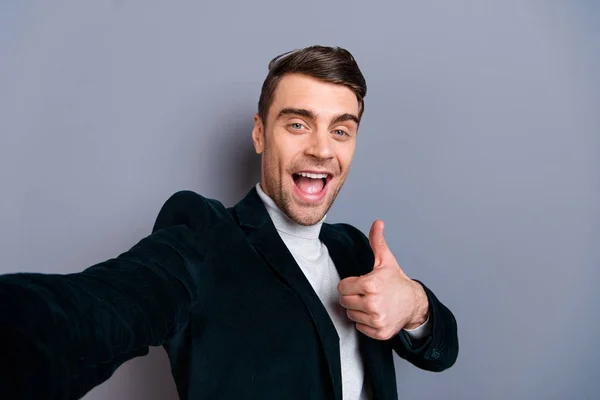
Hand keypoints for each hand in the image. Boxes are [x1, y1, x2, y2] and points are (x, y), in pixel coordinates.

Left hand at [337, 220, 428, 339]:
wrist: (414, 303)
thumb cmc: (395, 280)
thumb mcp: (386, 260)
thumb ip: (377, 241)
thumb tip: (378, 222)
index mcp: (371, 284)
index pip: (342, 288)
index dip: (349, 285)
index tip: (359, 284)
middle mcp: (373, 303)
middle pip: (344, 302)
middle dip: (352, 297)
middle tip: (364, 294)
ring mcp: (377, 319)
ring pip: (351, 315)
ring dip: (357, 310)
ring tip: (370, 303)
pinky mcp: (379, 332)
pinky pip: (359, 328)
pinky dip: (364, 322)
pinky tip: (375, 314)